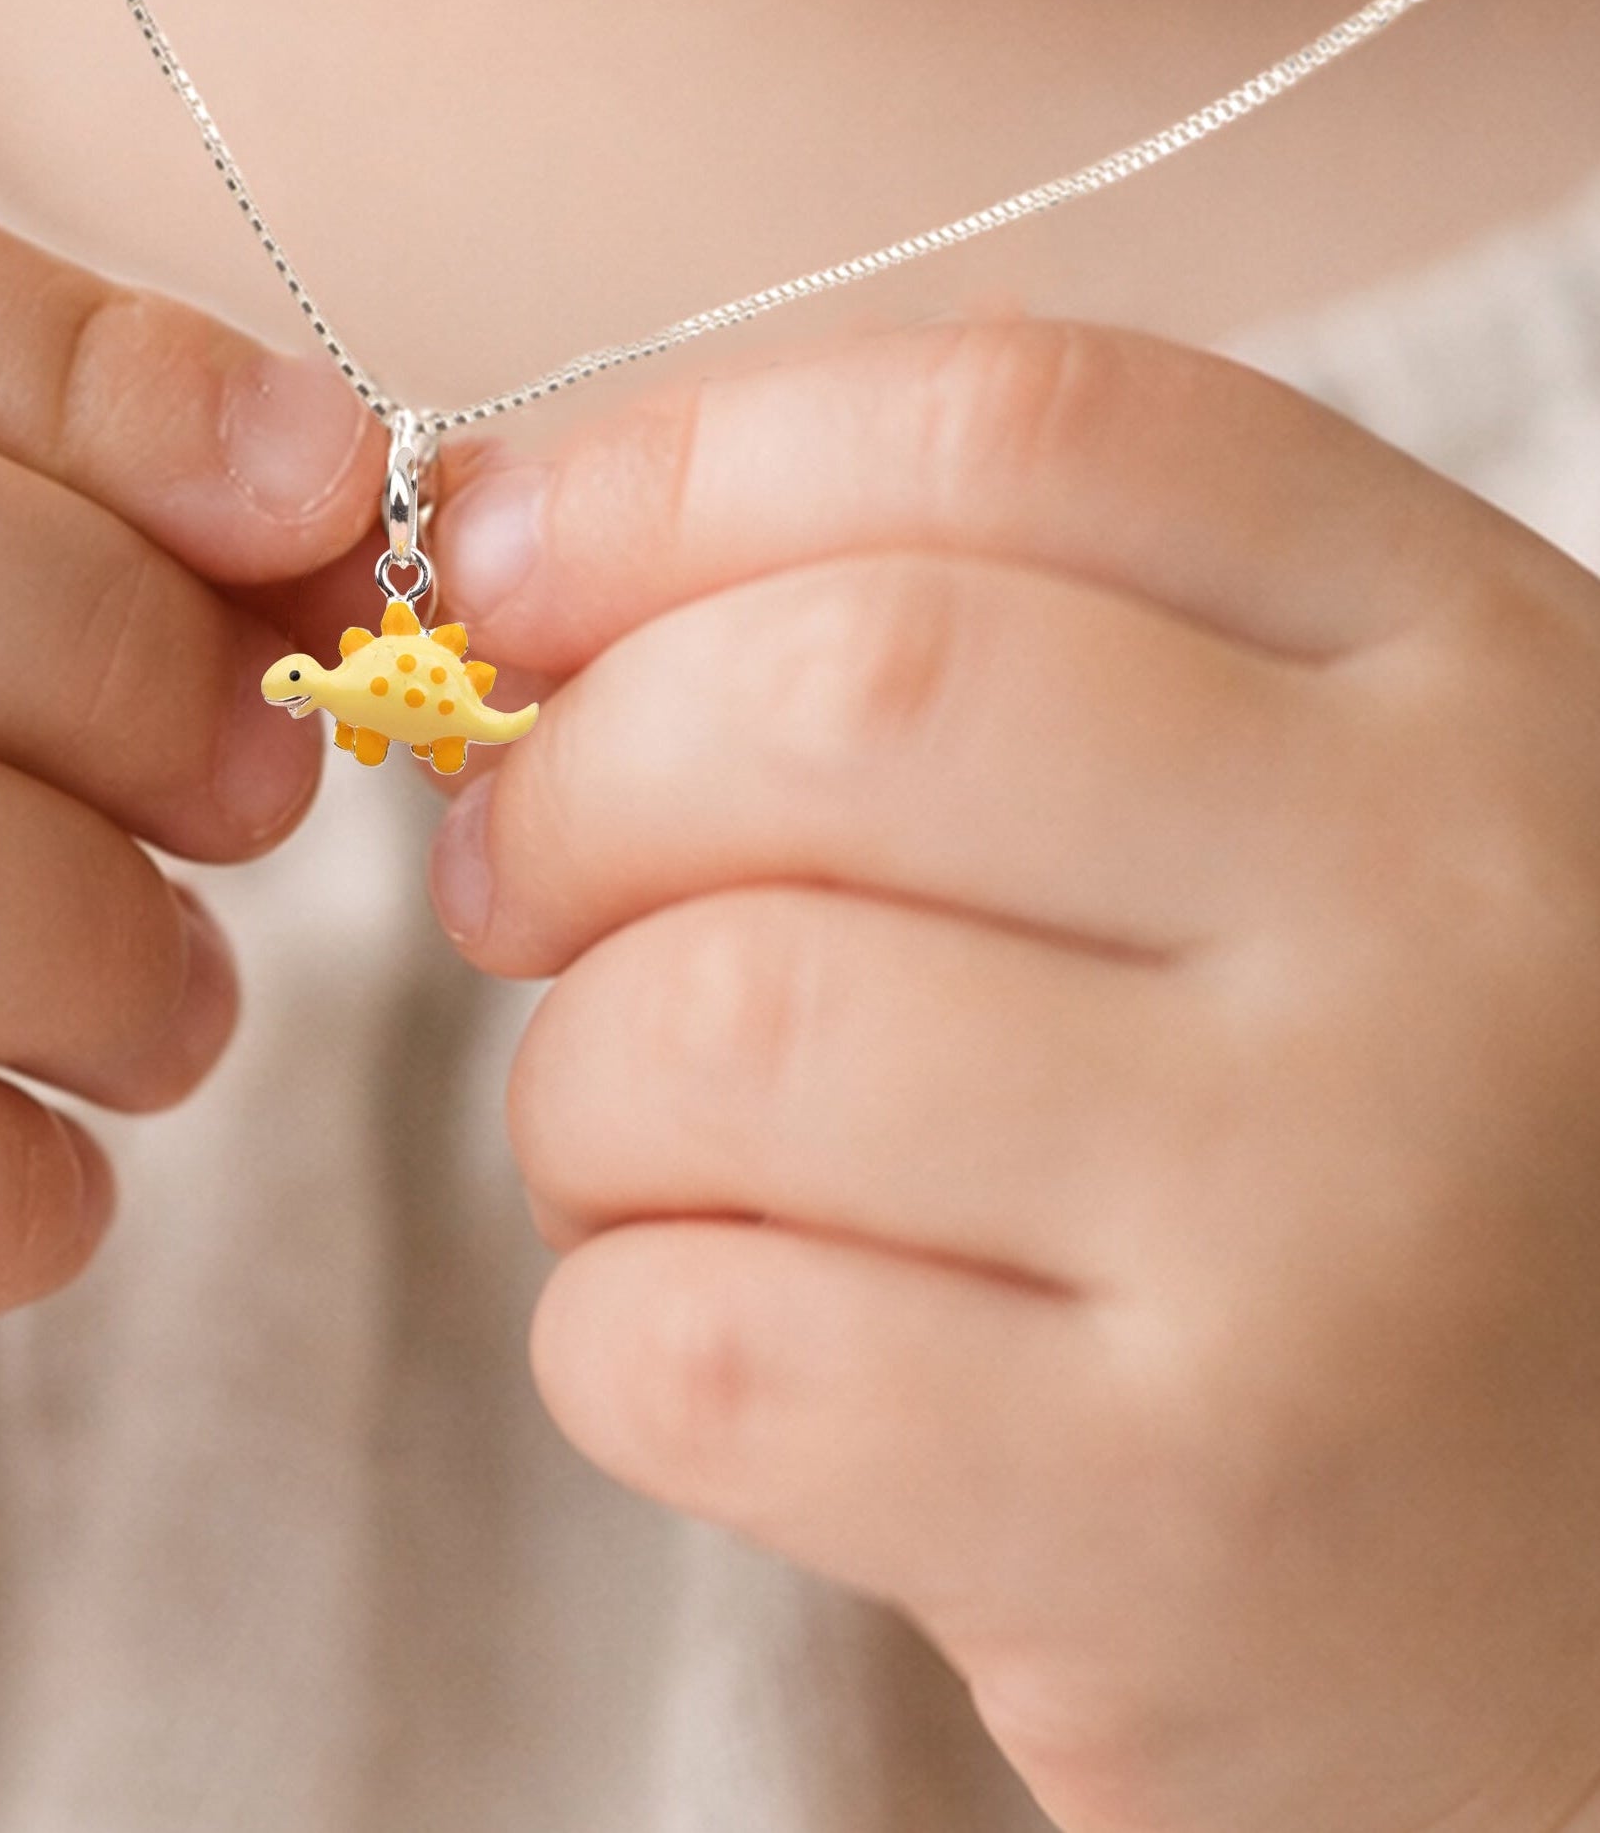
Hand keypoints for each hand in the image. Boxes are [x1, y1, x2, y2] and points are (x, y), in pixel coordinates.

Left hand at [431, 320, 1599, 1832]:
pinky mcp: (1190, 1525)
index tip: (500, 558)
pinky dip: (610, 1321)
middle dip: (573, 778)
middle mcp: (1442, 902)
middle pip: (838, 693)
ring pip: (726, 1022)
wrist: (1597, 1561)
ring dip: (578, 1087)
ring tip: (637, 1144)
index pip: (1015, 428)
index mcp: (1470, 664)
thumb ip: (1011, 650)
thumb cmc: (1378, 1150)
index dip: (681, 468)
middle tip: (513, 879)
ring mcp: (1330, 1216)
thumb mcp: (1314, 822)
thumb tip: (525, 548)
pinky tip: (707, 1334)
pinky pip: (710, 1343)